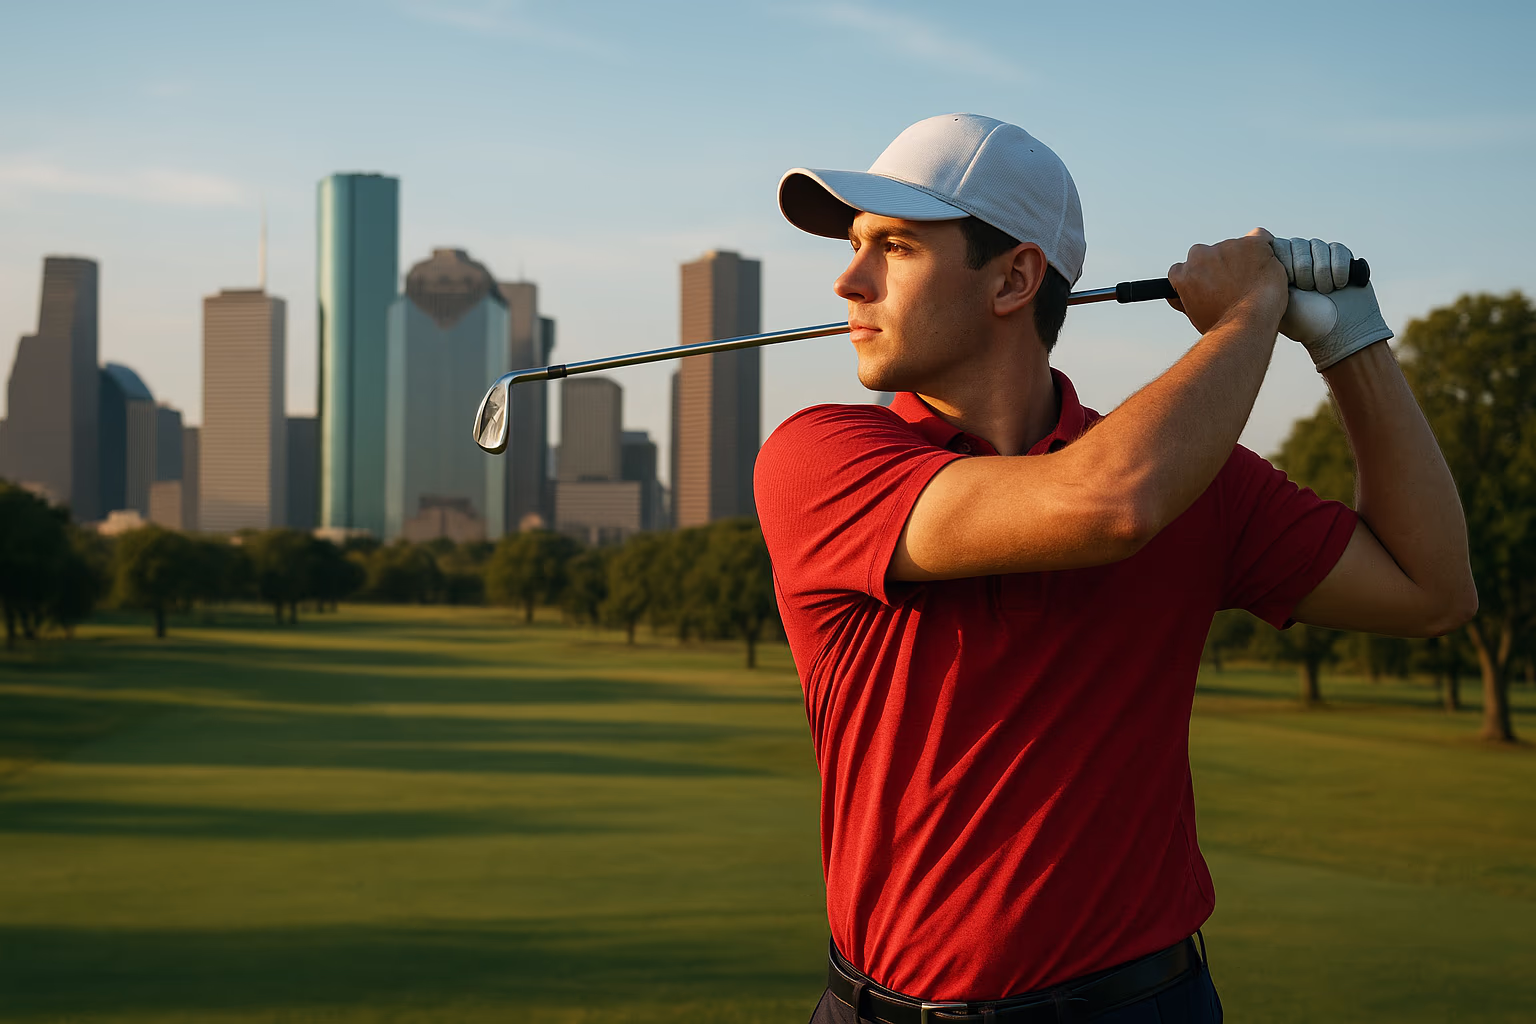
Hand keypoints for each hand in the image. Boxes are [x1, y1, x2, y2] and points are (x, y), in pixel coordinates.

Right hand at [1166, 228, 1287, 334]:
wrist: (1250, 322)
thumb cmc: (1224, 325)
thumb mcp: (1195, 316)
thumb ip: (1184, 299)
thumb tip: (1175, 295)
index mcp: (1185, 273)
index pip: (1184, 267)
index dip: (1199, 276)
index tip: (1210, 285)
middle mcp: (1201, 255)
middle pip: (1207, 254)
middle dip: (1219, 265)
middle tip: (1235, 284)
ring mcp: (1228, 247)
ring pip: (1235, 247)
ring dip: (1243, 260)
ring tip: (1255, 283)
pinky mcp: (1253, 243)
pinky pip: (1259, 236)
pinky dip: (1264, 247)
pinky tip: (1267, 263)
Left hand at [1273, 237, 1393, 369]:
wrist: (1339, 333)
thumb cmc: (1304, 322)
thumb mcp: (1277, 300)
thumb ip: (1264, 279)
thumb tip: (1250, 259)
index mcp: (1278, 270)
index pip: (1277, 247)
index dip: (1286, 261)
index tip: (1290, 283)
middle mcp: (1297, 261)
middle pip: (1298, 244)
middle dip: (1303, 267)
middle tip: (1307, 288)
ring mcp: (1319, 259)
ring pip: (1318, 246)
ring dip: (1322, 269)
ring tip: (1324, 290)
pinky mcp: (1341, 259)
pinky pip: (1338, 249)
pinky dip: (1338, 266)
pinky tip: (1339, 284)